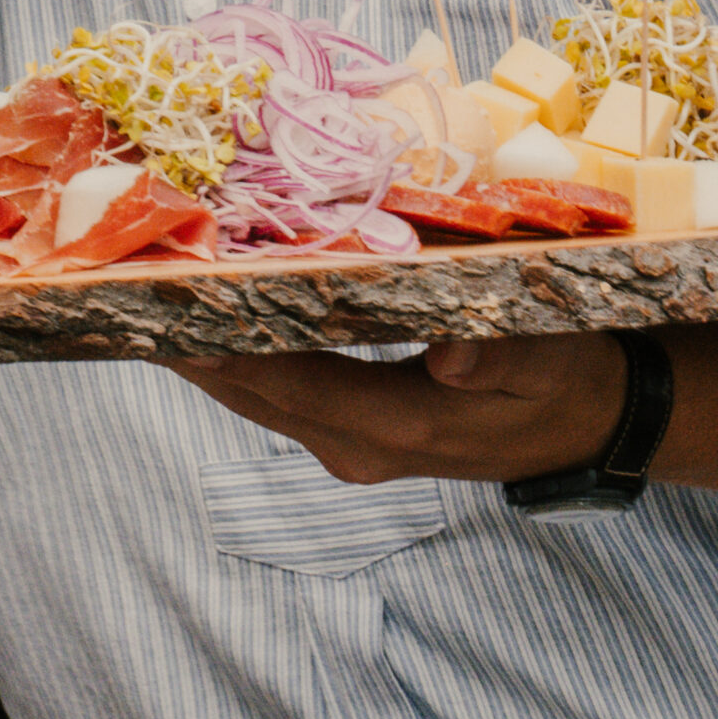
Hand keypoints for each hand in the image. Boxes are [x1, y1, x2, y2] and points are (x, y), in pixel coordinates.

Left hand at [172, 315, 717, 512]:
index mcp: (399, 426)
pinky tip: (208, 303)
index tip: (168, 302)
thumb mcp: (553, 356)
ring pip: (255, 392)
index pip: (289, 382)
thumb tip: (452, 360)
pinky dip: (239, 347)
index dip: (226, 345)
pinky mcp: (352, 423)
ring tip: (144, 282)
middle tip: (124, 276)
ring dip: (203, 344)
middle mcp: (359, 442)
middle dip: (189, 339)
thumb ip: (503, 357)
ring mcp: (351, 438)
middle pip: (250, 390)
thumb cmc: (570, 372)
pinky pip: (277, 385)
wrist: (593, 418)